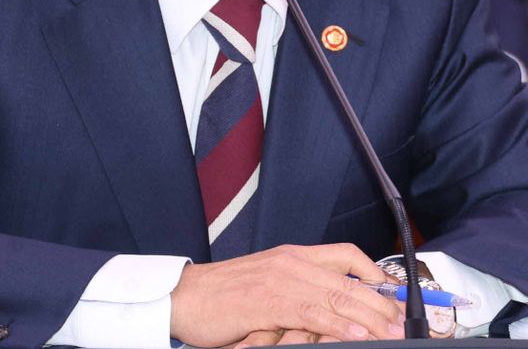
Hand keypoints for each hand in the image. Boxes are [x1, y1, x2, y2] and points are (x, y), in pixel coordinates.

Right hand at [170, 243, 405, 346]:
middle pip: (348, 279)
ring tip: (392, 333)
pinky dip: (338, 325)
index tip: (397, 296)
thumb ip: (300, 296)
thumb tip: (333, 315)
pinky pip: (311, 312)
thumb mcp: (268, 289)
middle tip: (405, 324)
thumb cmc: (224, 296)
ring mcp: (280, 279)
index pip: (345, 256)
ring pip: (336, 296)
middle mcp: (290, 262)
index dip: (375, 274)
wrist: (184, 297)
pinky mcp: (268, 301)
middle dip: (381, 303)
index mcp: (292, 256)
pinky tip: (356, 335)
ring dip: (370, 317)